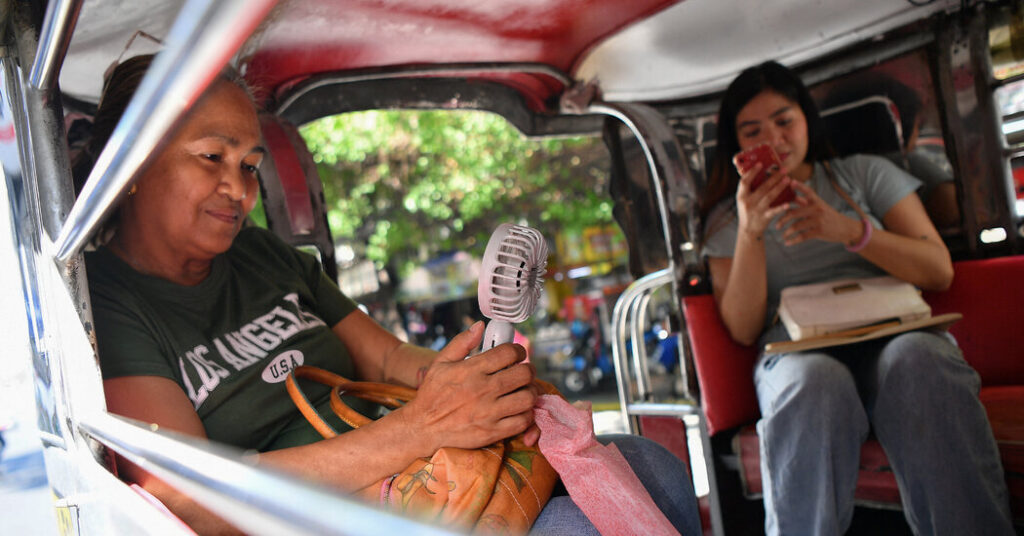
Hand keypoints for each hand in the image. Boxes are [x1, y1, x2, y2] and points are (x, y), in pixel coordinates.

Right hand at [403, 322, 536, 453]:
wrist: (423, 428)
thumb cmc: (432, 394)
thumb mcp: (440, 363)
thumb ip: (461, 342)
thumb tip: (480, 326)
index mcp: (472, 370)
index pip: (508, 352)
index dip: (519, 351)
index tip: (518, 355)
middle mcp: (483, 389)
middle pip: (524, 374)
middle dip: (528, 370)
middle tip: (524, 372)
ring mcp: (489, 412)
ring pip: (527, 398)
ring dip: (530, 393)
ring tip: (523, 391)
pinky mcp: (492, 432)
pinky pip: (522, 421)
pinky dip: (525, 414)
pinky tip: (518, 410)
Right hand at [735, 162, 793, 238]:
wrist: (748, 230)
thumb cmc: (747, 211)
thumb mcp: (743, 200)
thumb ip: (748, 189)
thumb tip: (757, 172)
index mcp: (741, 196)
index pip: (744, 181)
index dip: (752, 172)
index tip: (761, 164)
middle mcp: (748, 202)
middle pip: (762, 187)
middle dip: (773, 178)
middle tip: (784, 170)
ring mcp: (756, 210)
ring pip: (769, 196)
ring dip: (779, 187)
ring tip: (788, 179)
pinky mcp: (764, 217)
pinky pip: (774, 211)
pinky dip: (781, 207)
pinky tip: (788, 203)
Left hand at [775, 180, 861, 245]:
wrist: (845, 228)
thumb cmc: (829, 216)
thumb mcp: (820, 207)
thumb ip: (806, 202)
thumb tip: (793, 196)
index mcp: (817, 201)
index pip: (808, 191)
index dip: (799, 186)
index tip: (790, 182)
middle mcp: (817, 209)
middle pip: (794, 212)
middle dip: (782, 220)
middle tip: (776, 225)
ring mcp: (818, 220)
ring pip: (796, 226)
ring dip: (787, 232)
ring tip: (782, 235)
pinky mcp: (820, 231)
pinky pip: (802, 236)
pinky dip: (793, 240)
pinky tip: (787, 243)